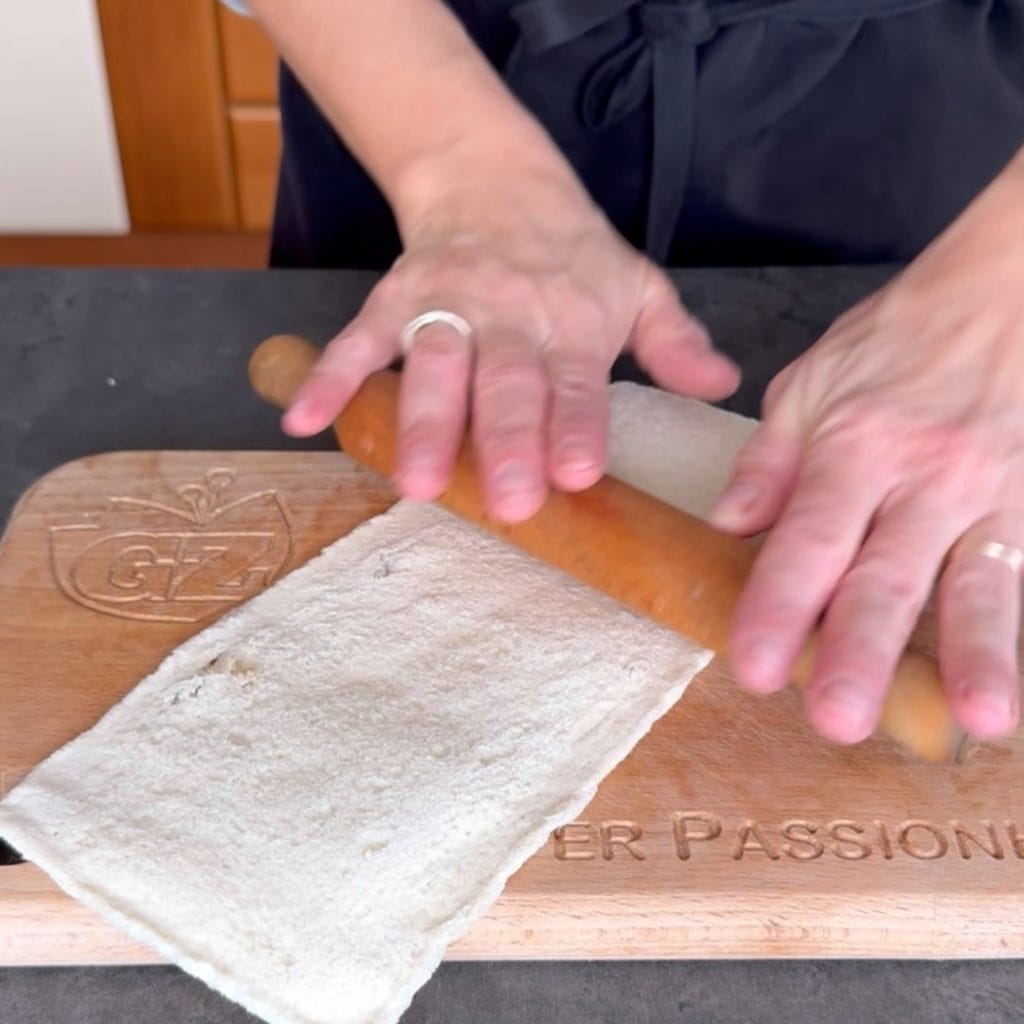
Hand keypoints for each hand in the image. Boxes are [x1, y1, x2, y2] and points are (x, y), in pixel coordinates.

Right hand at [282, 167, 737, 521]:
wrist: (495, 177)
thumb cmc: (572, 251)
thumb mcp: (636, 285)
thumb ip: (674, 341)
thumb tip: (721, 385)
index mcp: (573, 320)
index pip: (576, 382)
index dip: (575, 425)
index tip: (576, 474)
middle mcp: (510, 315)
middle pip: (506, 383)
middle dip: (504, 441)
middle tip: (507, 500)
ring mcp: (448, 306)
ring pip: (434, 368)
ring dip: (423, 424)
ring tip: (413, 483)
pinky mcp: (397, 298)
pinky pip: (360, 339)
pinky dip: (332, 377)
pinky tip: (306, 419)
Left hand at [712, 149, 1023, 742]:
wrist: (1007, 286)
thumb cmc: (900, 337)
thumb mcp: (811, 383)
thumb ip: (770, 461)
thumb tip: (727, 527)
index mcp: (855, 447)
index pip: (808, 541)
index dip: (778, 606)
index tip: (753, 666)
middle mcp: (925, 477)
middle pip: (888, 576)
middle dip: (863, 651)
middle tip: (838, 718)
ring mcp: (994, 491)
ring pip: (983, 582)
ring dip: (979, 653)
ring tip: (977, 717)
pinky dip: (1023, 622)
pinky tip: (1017, 679)